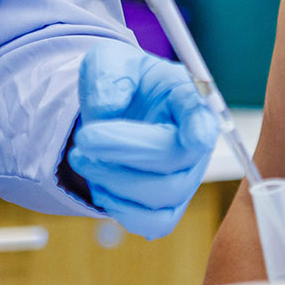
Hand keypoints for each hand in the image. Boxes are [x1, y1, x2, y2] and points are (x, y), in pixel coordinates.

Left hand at [66, 43, 218, 239]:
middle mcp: (196, 141)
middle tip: (83, 139)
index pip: (203, 115)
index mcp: (188, 98)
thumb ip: (107, 76)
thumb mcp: (106, 61)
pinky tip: (100, 185)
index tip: (193, 136)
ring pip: (162, 197)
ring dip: (114, 181)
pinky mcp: (169, 205)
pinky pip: (153, 224)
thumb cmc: (120, 83)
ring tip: (82, 157)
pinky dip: (122, 209)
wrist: (114, 110)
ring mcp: (186, 176)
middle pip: (174, 161)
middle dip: (124, 154)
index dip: (202, 129)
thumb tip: (109, 109)